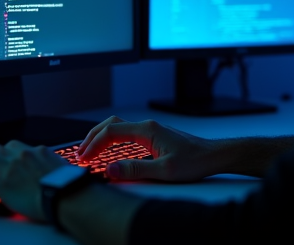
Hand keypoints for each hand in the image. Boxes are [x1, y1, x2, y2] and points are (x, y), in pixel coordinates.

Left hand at [0, 140, 68, 220]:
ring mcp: (9, 168)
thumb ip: (52, 165)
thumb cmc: (67, 185)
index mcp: (37, 152)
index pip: (19, 147)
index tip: (7, 157)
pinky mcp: (1, 184)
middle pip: (1, 147)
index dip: (9, 153)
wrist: (64, 196)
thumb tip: (54, 170)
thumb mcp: (62, 168)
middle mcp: (22, 155)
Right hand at [77, 116, 216, 181]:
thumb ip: (135, 170)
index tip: (85, 158)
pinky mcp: (153, 136)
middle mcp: (147, 126)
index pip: (111, 131)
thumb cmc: (194, 161)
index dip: (94, 145)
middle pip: (111, 124)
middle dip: (93, 136)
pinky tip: (110, 150)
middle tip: (80, 152)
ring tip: (90, 149)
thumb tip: (110, 169)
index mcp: (147, 129)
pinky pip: (127, 133)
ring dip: (102, 136)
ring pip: (118, 126)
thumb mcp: (164, 170)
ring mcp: (150, 129)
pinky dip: (113, 139)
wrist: (212, 155)